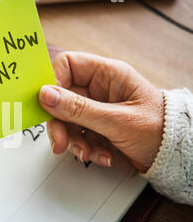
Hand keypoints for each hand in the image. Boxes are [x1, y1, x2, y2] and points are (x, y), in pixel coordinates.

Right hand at [39, 52, 163, 171]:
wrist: (174, 155)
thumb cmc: (160, 129)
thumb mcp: (117, 120)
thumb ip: (78, 108)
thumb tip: (46, 95)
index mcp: (107, 74)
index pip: (67, 65)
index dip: (53, 82)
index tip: (47, 104)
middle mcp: (99, 89)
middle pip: (61, 98)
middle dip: (60, 123)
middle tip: (60, 142)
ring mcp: (97, 108)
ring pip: (67, 119)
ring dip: (73, 140)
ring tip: (88, 153)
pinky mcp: (96, 127)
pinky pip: (78, 134)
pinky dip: (85, 148)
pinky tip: (101, 155)